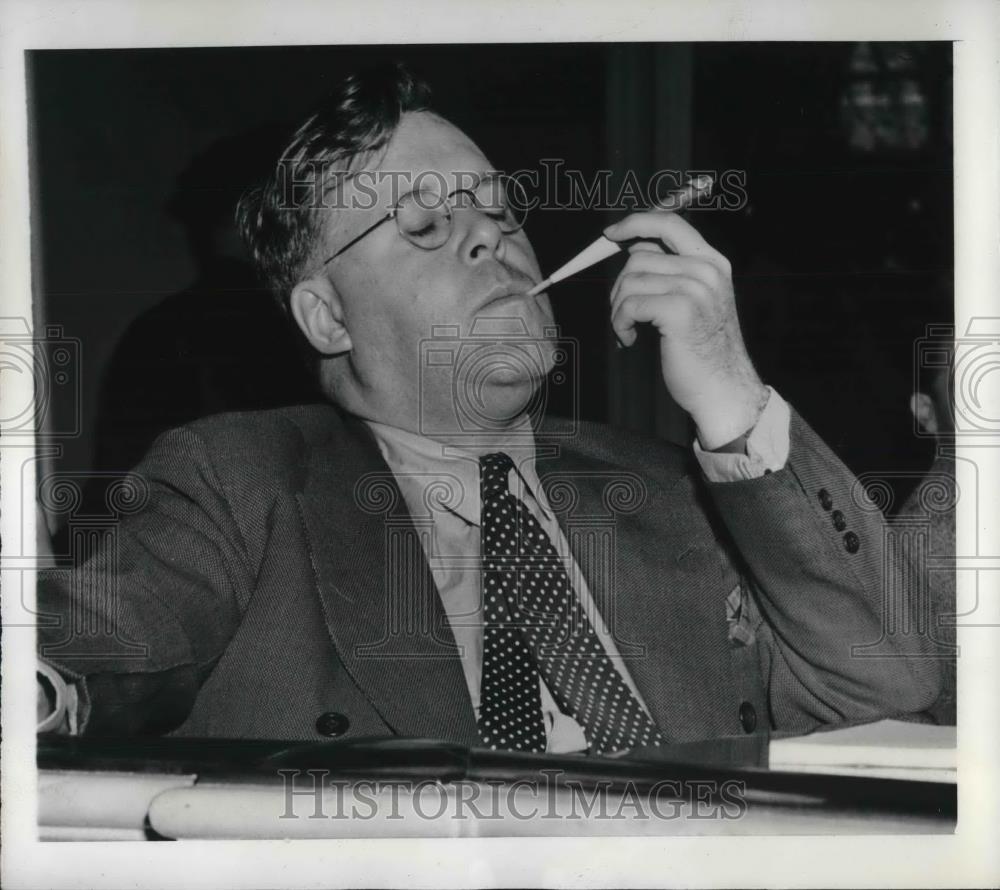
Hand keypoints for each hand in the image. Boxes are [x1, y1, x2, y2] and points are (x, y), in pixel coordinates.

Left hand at [604, 211, 768, 449]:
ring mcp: (696, 288)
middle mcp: (707, 269)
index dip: (635, 222)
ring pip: (630, 281)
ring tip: (629, 329)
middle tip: (622, 312)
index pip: (669, 223)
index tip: (611, 233)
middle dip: (619, 284)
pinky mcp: (680, 310)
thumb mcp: (694, 301)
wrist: (723, 389)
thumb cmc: (703, 352)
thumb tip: (634, 250)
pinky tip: (630, 339)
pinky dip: (620, 323)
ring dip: (618, 309)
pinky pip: (630, 304)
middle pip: (640, 255)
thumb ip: (672, 273)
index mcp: (713, 262)